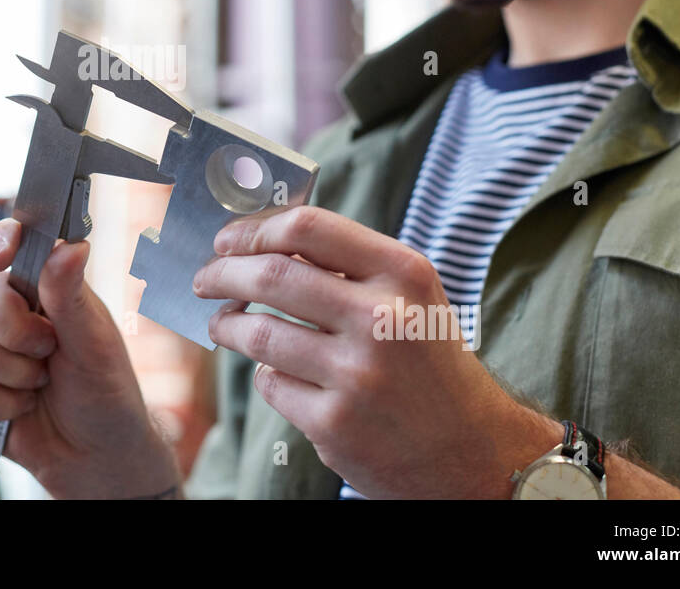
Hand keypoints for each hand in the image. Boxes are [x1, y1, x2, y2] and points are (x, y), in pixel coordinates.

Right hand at [0, 219, 179, 497]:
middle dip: (13, 328)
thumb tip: (72, 244)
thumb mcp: (96, 342)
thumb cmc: (105, 391)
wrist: (93, 455)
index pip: (5, 241)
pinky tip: (22, 408)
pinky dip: (0, 404)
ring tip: (40, 382)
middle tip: (49, 349)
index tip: (1, 260)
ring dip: (11, 372)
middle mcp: (5, 309)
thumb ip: (72, 295)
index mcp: (40, 285)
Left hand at [193, 205, 554, 497]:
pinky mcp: (335, 425)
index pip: (308, 228)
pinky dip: (267, 376)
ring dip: (228, 326)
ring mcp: (357, 375)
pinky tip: (278, 375)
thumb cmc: (428, 361)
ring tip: (223, 325)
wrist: (475, 452)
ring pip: (258, 335)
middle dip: (222, 274)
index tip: (228, 240)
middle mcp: (382, 319)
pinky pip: (272, 385)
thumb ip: (348, 264)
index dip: (255, 229)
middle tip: (205, 279)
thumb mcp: (410, 298)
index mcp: (403, 274)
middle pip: (271, 276)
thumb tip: (261, 239)